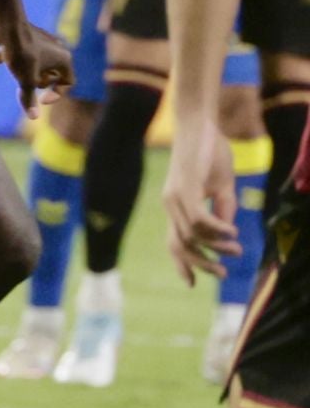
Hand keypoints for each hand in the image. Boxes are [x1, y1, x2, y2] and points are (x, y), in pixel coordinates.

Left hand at [0, 21, 73, 117]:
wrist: (7, 23)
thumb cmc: (21, 52)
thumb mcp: (25, 80)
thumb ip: (29, 98)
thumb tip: (33, 117)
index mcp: (64, 59)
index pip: (68, 82)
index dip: (56, 94)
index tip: (40, 99)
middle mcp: (56, 50)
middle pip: (50, 74)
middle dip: (35, 81)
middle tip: (25, 79)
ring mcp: (41, 42)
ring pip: (34, 64)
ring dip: (21, 70)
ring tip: (11, 67)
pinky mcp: (25, 37)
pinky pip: (20, 52)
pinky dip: (8, 58)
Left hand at [163, 118, 239, 285]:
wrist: (200, 124)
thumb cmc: (210, 152)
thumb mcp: (222, 187)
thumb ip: (223, 210)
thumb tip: (227, 233)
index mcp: (176, 207)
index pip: (174, 243)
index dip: (182, 264)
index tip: (192, 283)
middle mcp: (171, 205)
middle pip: (180, 245)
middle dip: (202, 264)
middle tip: (223, 274)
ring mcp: (175, 196)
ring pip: (191, 234)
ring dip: (215, 246)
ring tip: (236, 248)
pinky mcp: (184, 187)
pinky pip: (197, 218)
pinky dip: (215, 229)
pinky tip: (231, 232)